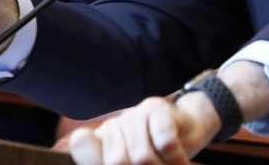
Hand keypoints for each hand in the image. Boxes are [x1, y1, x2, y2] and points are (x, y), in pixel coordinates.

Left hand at [67, 95, 218, 164]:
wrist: (187, 132)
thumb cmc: (156, 157)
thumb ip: (104, 162)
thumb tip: (86, 143)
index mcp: (98, 145)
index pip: (81, 145)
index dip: (98, 160)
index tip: (124, 163)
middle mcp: (111, 127)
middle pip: (117, 162)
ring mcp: (133, 115)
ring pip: (142, 156)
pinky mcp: (156, 108)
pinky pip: (164, 142)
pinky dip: (175, 158)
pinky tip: (178, 159)